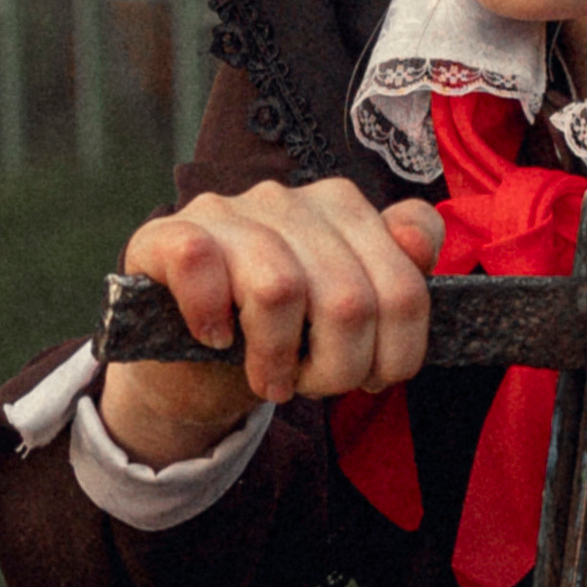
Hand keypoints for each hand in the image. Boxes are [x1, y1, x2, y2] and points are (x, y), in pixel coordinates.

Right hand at [98, 180, 443, 466]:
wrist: (189, 366)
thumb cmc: (277, 338)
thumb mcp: (345, 323)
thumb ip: (398, 281)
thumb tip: (418, 244)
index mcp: (344, 209)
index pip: (405, 282)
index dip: (397, 349)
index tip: (373, 375)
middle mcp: (289, 199)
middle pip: (351, 299)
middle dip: (339, 367)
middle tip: (314, 388)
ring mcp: (227, 212)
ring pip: (281, 289)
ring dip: (279, 357)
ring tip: (271, 380)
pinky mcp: (168, 235)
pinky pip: (201, 266)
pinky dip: (213, 319)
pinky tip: (215, 340)